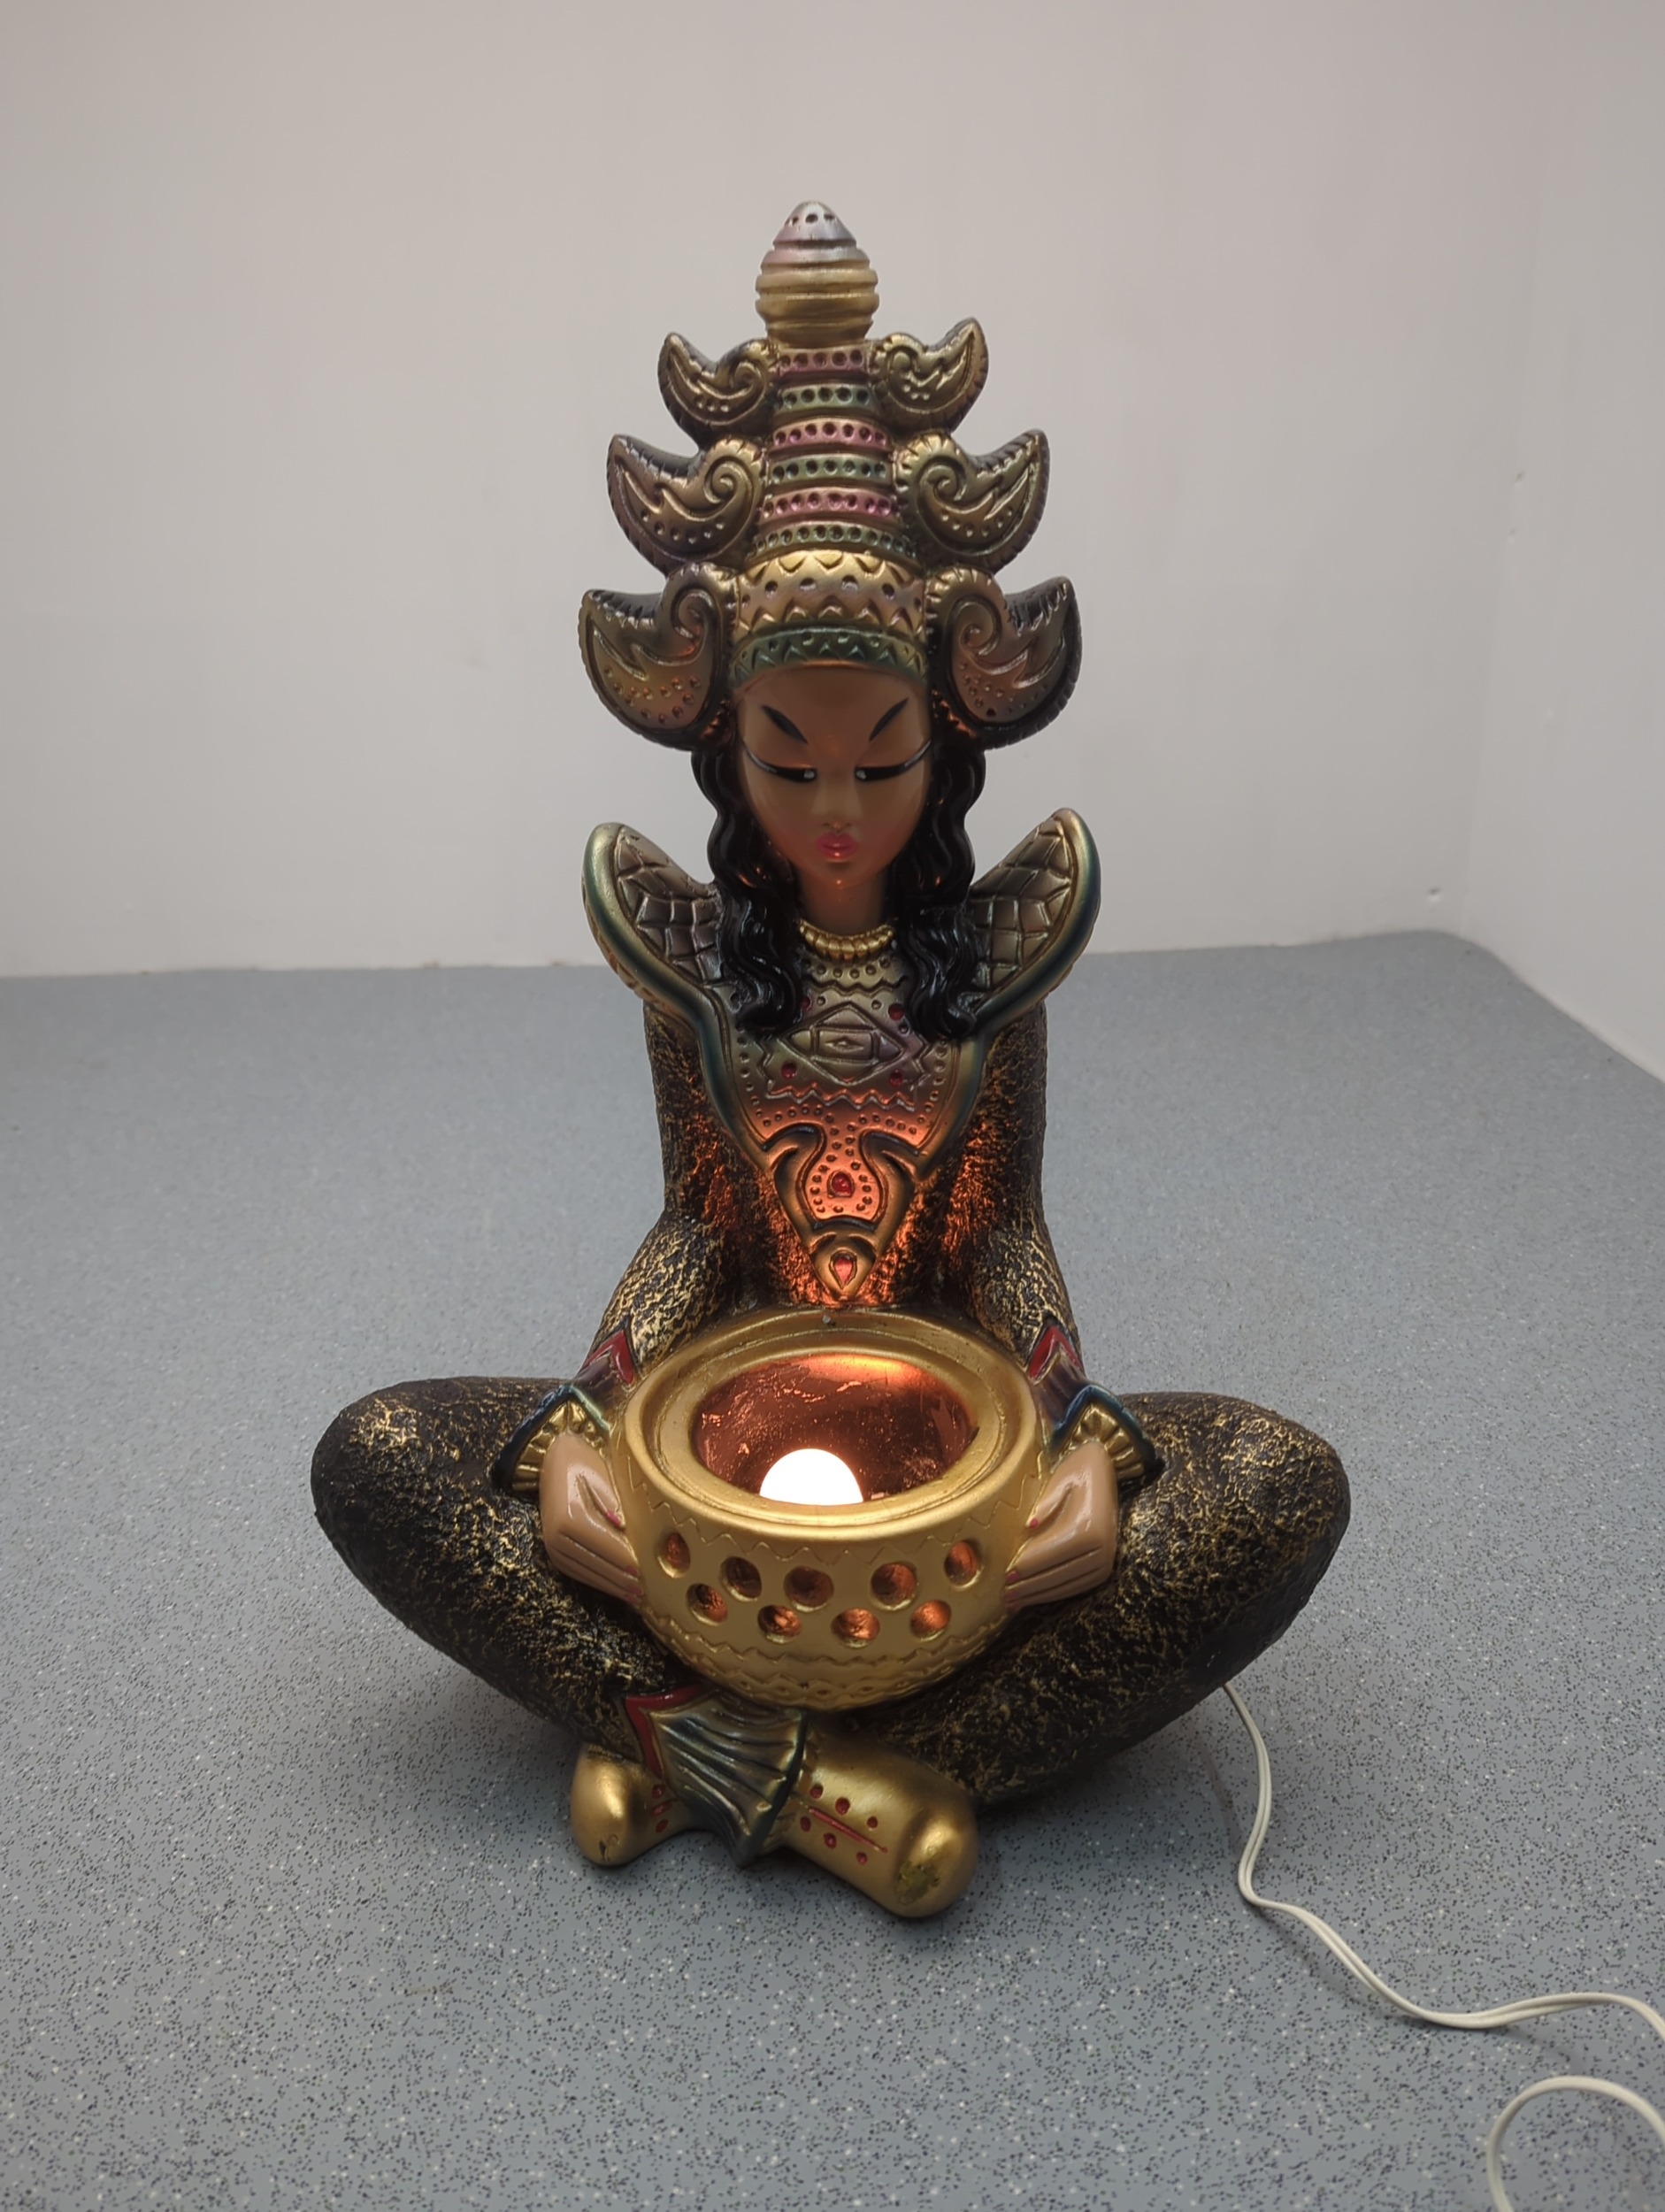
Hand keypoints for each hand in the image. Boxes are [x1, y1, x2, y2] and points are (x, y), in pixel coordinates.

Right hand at [539, 1433, 641, 1605]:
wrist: (552, 1460)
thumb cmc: (582, 1464)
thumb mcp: (599, 1475)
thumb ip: (610, 1501)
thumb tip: (623, 1526)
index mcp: (569, 1516)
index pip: (602, 1545)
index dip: (623, 1560)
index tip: (642, 1573)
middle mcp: (556, 1535)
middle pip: (593, 1563)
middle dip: (618, 1579)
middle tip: (641, 1593)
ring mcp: (551, 1544)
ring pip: (584, 1572)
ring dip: (607, 1585)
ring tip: (630, 1595)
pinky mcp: (552, 1549)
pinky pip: (574, 1570)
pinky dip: (593, 1580)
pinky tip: (610, 1586)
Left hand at [1005, 1438, 1117, 1611]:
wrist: (1107, 1470)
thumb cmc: (1077, 1471)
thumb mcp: (1060, 1479)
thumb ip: (1045, 1503)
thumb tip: (1029, 1527)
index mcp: (1090, 1528)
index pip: (1051, 1554)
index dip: (1027, 1567)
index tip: (1005, 1576)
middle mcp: (1102, 1548)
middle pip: (1058, 1574)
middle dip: (1029, 1587)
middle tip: (1005, 1595)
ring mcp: (1106, 1560)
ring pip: (1067, 1585)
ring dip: (1040, 1595)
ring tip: (1015, 1602)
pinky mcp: (1105, 1567)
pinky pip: (1078, 1586)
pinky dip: (1056, 1593)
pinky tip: (1037, 1596)